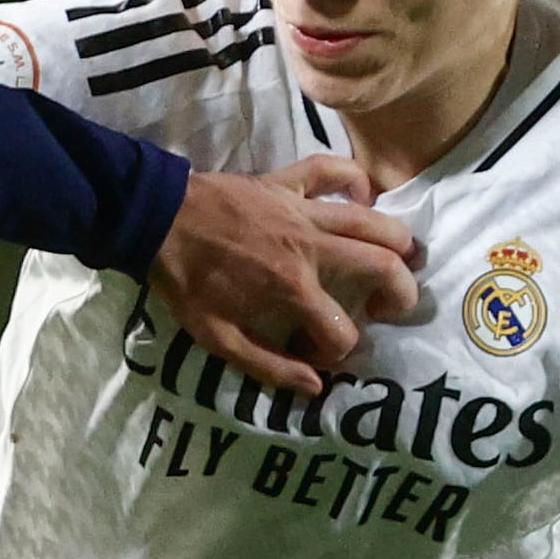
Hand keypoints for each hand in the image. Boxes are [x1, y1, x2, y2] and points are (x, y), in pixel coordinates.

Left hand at [151, 162, 421, 399]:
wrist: (156, 221)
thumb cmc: (185, 282)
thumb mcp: (217, 338)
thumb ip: (269, 366)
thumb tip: (316, 388)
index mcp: (292, 289)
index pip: (342, 330)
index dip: (340, 351)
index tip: (325, 354)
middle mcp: (310, 248)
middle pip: (382, 266)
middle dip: (400, 294)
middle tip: (390, 308)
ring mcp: (302, 210)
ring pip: (373, 220)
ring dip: (399, 242)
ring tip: (404, 261)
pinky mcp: (287, 182)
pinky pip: (332, 170)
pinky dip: (355, 180)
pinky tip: (364, 198)